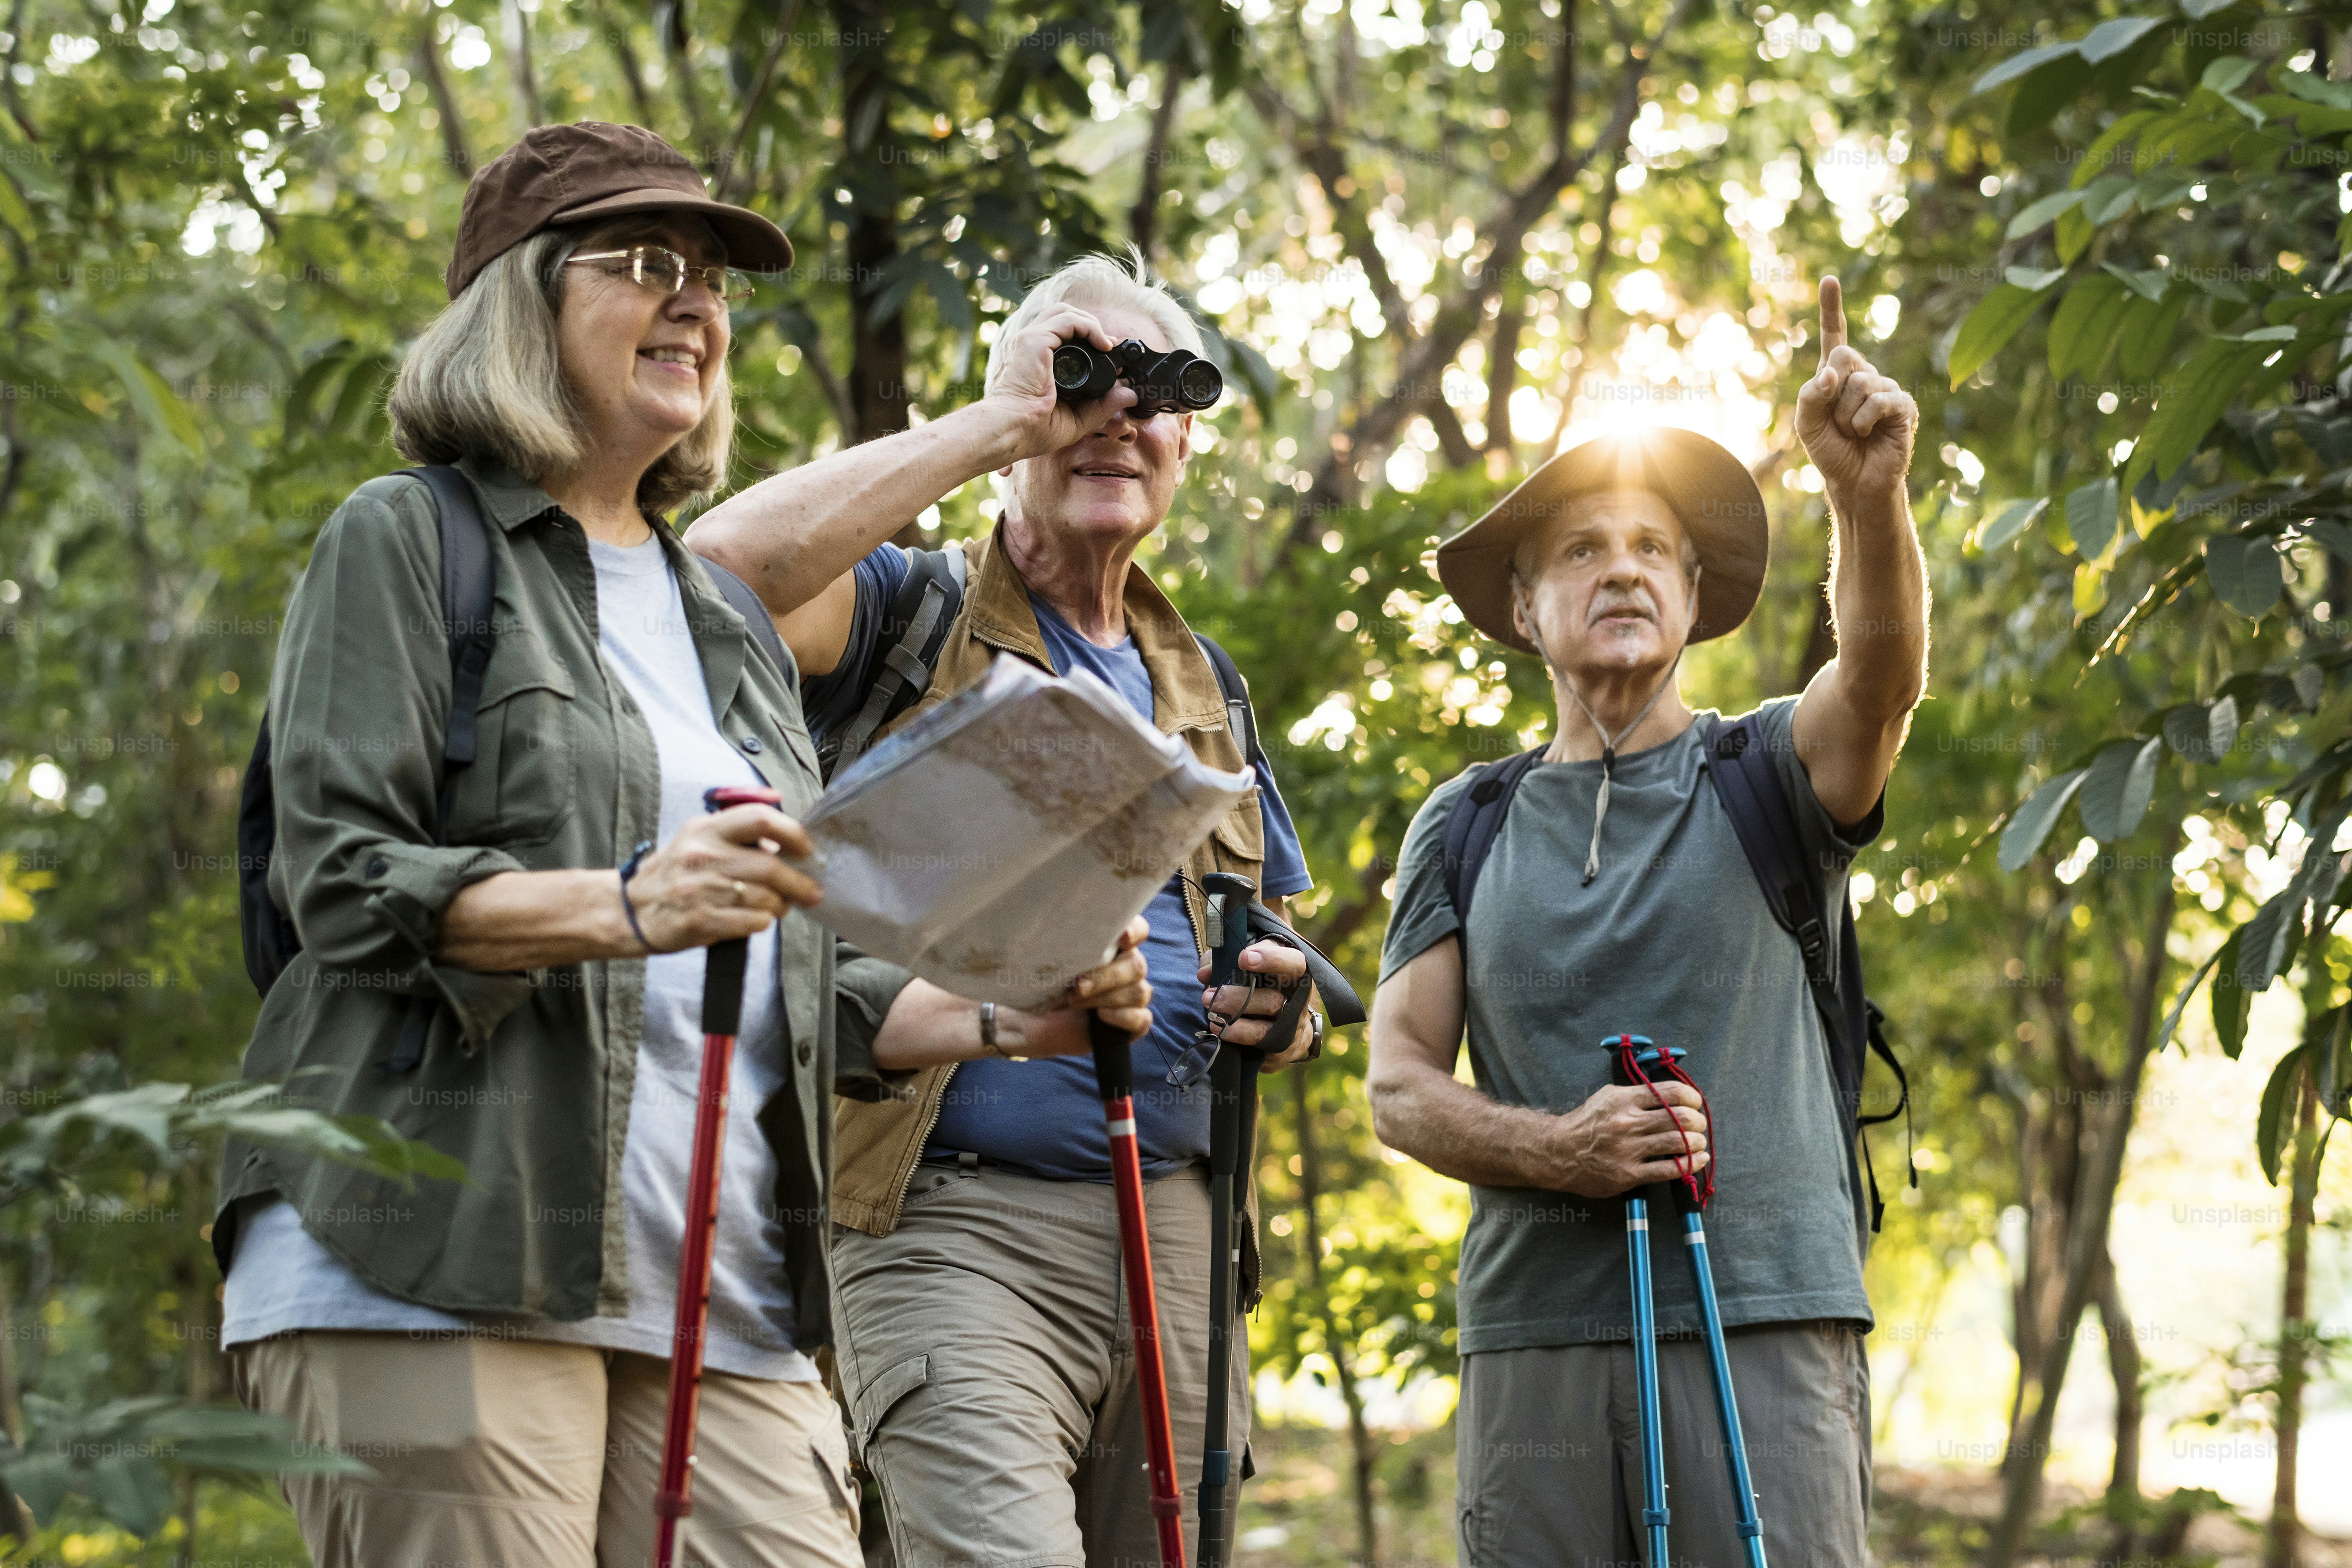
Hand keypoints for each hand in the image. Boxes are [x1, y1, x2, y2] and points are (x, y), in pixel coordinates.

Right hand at [621, 804, 821, 952]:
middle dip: (798, 882)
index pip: (759, 819)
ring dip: (782, 905)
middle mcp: (703, 856)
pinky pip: (751, 922)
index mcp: (706, 830)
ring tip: (781, 906)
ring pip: (765, 897)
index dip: (792, 833)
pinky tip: (759, 918)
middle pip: (769, 865)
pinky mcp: (701, 921)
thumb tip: (785, 840)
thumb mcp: (699, 838)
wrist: (633, 909)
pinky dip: (763, 921)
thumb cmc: (676, 873)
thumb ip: (737, 834)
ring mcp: (701, 890)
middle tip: (811, 891)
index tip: (806, 849)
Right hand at [984, 301, 1141, 461]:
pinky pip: (1068, 319)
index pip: (1063, 336)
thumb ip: (1102, 405)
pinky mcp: (1034, 339)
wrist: (1011, 430)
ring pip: (1065, 312)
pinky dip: (1089, 327)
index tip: (1108, 355)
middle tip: (1109, 347)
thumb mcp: (1076, 418)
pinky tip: (1103, 344)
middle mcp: (1030, 345)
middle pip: (1063, 318)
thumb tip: (1130, 395)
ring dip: (1091, 324)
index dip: (1089, 339)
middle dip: (1090, 327)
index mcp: (1034, 360)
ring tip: (1106, 344)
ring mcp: (1030, 339)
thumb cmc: (1032, 429)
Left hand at [1017, 916, 1154, 1055]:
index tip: (1121, 937)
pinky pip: (1141, 1018)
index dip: (1135, 931)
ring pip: (1139, 992)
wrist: (1037, 1021)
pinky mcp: (1133, 1022)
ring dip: (1105, 997)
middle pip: (1137, 965)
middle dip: (1106, 976)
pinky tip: (1100, 1015)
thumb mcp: (1050, 962)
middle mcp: (1128, 967)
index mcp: (1114, 945)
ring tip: (1075, 1001)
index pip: (1138, 930)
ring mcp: (1133, 995)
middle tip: (1077, 985)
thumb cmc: (1046, 984)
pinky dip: (1122, 1016)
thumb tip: (1057, 939)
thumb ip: (1064, 948)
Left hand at [1199, 939, 1316, 1069]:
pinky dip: (1239, 1041)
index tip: (1244, 959)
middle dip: (1238, 998)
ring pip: (1265, 1028)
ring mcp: (1292, 1030)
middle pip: (1273, 1000)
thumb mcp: (1255, 967)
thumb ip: (1228, 962)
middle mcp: (1297, 1003)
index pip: (1294, 963)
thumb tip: (1205, 972)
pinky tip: (1222, 1034)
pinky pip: (1260, 1050)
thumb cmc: (1267, 988)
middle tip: (1210, 995)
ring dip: (1236, 1024)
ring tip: (1213, 1019)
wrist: (1293, 1026)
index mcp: (1294, 976)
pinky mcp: (1282, 1051)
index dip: (1272, 959)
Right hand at [1548, 1080, 1710, 1197]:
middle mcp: (1628, 1123)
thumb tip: (1671, 1095)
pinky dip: (1690, 1164)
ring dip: (1697, 1142)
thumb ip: (1637, 1094)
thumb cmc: (1586, 1123)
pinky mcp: (1629, 1175)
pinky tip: (1698, 1159)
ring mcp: (1629, 1150)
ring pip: (1678, 1143)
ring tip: (1698, 1142)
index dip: (1692, 1096)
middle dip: (1698, 1121)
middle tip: (1698, 1124)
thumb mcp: (1608, 1096)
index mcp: (1624, 1099)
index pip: (1671, 1092)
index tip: (1695, 1102)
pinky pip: (1669, 1170)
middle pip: (1680, 1118)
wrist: (1558, 1152)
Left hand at [1796, 276, 1916, 507]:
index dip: (1831, 308)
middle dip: (1832, 391)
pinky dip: (1864, 421)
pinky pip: (1878, 400)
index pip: (1835, 336)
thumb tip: (1832, 373)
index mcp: (1838, 375)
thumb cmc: (1831, 452)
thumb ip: (1810, 395)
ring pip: (1859, 383)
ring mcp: (1886, 387)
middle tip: (1838, 421)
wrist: (1854, 482)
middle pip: (1843, 355)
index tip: (1829, 279)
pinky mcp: (1904, 405)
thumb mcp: (1806, 424)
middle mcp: (1864, 375)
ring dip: (1846, 416)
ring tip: (1854, 433)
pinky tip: (1868, 434)